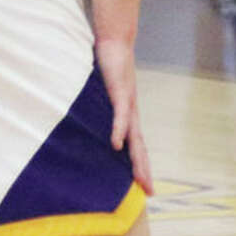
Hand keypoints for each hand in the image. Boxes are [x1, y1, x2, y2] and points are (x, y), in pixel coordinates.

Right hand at [95, 39, 153, 195]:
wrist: (115, 43)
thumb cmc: (107, 69)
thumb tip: (86, 128)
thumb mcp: (101, 97)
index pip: (135, 146)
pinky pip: (121, 115)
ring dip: (137, 158)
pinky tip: (116, 146)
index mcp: (128, 116)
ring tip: (140, 178)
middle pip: (139, 148)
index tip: (143, 188)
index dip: (139, 166)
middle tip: (149, 192)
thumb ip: (97, 113)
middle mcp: (132, 113)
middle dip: (143, 170)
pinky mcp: (121, 92)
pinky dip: (119, 130)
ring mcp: (128, 103)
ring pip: (135, 137)